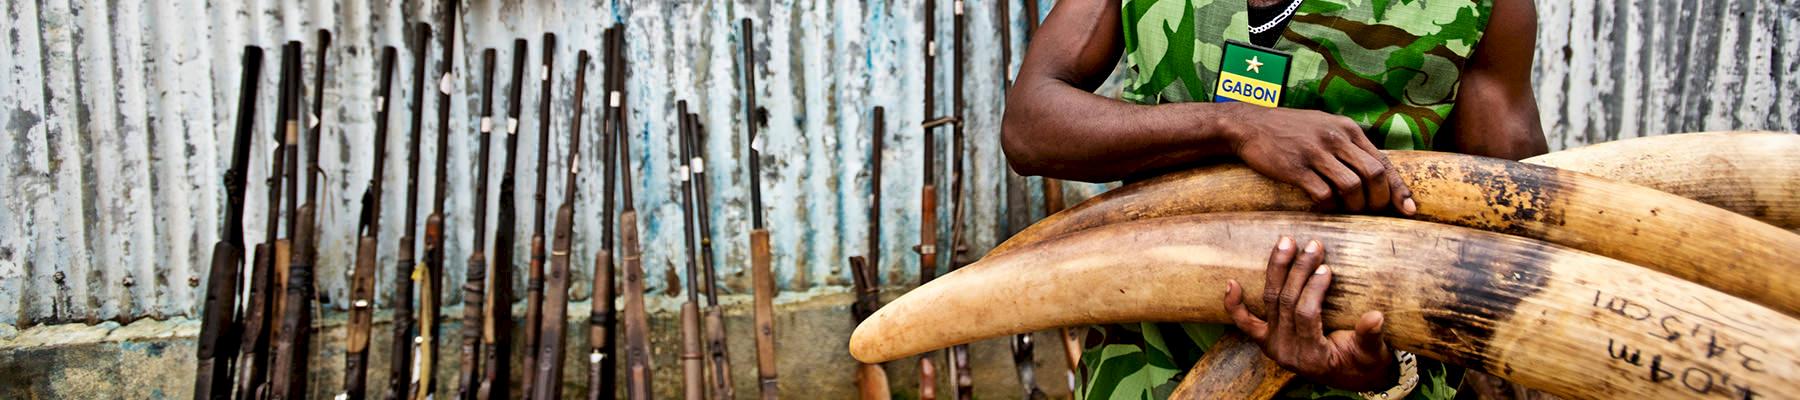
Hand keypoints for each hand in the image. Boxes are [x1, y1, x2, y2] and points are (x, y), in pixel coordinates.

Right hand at [1221, 104, 1415, 213]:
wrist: (1249, 125)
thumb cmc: (1290, 130)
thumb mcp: (1325, 126)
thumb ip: (1349, 144)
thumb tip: (1375, 172)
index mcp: (1348, 128)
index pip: (1383, 161)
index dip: (1399, 189)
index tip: (1408, 210)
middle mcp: (1336, 137)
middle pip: (1373, 175)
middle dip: (1379, 201)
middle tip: (1373, 213)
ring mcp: (1315, 152)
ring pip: (1352, 187)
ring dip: (1355, 207)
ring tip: (1349, 213)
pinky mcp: (1295, 167)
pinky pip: (1322, 194)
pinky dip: (1328, 207)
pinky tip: (1324, 208)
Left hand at [1222, 237, 1397, 391]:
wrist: (1349, 377)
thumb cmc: (1363, 363)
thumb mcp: (1373, 353)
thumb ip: (1370, 337)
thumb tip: (1376, 317)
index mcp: (1312, 355)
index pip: (1307, 315)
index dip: (1314, 289)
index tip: (1327, 268)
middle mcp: (1286, 350)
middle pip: (1286, 303)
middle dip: (1299, 271)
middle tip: (1313, 246)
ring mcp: (1273, 344)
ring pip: (1269, 301)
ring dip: (1276, 270)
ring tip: (1286, 243)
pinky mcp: (1265, 339)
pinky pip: (1244, 323)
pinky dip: (1235, 305)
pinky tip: (1231, 283)